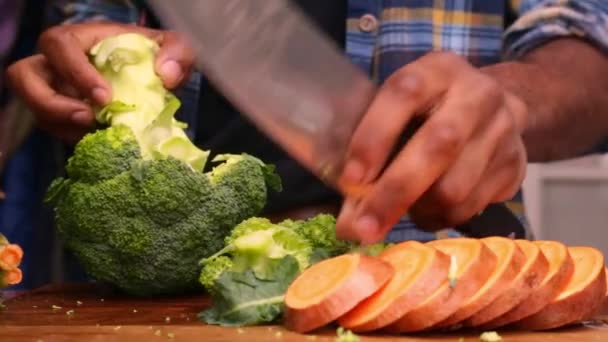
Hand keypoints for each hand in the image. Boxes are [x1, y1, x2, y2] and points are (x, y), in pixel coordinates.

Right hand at [6, 22, 194, 142]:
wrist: (154, 77)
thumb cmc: (157, 55)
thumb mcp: (174, 46)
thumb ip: (177, 53)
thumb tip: (166, 75)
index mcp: (81, 40)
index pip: (58, 46)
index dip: (74, 72)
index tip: (104, 97)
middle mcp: (59, 64)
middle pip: (24, 77)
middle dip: (50, 102)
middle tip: (87, 119)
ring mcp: (57, 91)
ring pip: (37, 109)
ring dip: (62, 127)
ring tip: (95, 136)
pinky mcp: (64, 117)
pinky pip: (56, 131)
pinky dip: (75, 140)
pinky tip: (102, 144)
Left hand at [335, 52, 527, 242]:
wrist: (497, 106)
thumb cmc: (428, 111)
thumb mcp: (400, 109)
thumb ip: (370, 151)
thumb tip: (347, 224)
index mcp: (436, 70)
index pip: (403, 94)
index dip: (374, 137)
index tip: (352, 179)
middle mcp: (476, 94)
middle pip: (437, 146)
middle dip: (394, 193)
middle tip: (364, 228)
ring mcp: (503, 130)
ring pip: (455, 187)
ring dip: (419, 209)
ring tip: (403, 208)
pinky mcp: (517, 164)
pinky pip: (472, 207)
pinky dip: (441, 217)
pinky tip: (429, 207)